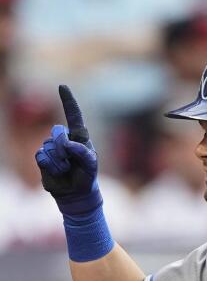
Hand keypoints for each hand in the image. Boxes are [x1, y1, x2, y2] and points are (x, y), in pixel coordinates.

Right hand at [35, 85, 101, 214]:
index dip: (68, 101)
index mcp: (79, 137)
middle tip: (70, 162)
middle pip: (57, 132)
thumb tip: (67, 142)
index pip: (73, 115)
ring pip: (48, 146)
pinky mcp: (43, 158)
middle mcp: (64, 139)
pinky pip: (41, 156)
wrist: (76, 194)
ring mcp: (52, 147)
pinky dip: (50, 167)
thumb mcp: (91, 165)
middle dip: (63, 147)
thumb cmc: (86, 176)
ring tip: (66, 170)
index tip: (62, 87)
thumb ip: (83, 152)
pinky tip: (57, 172)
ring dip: (59, 162)